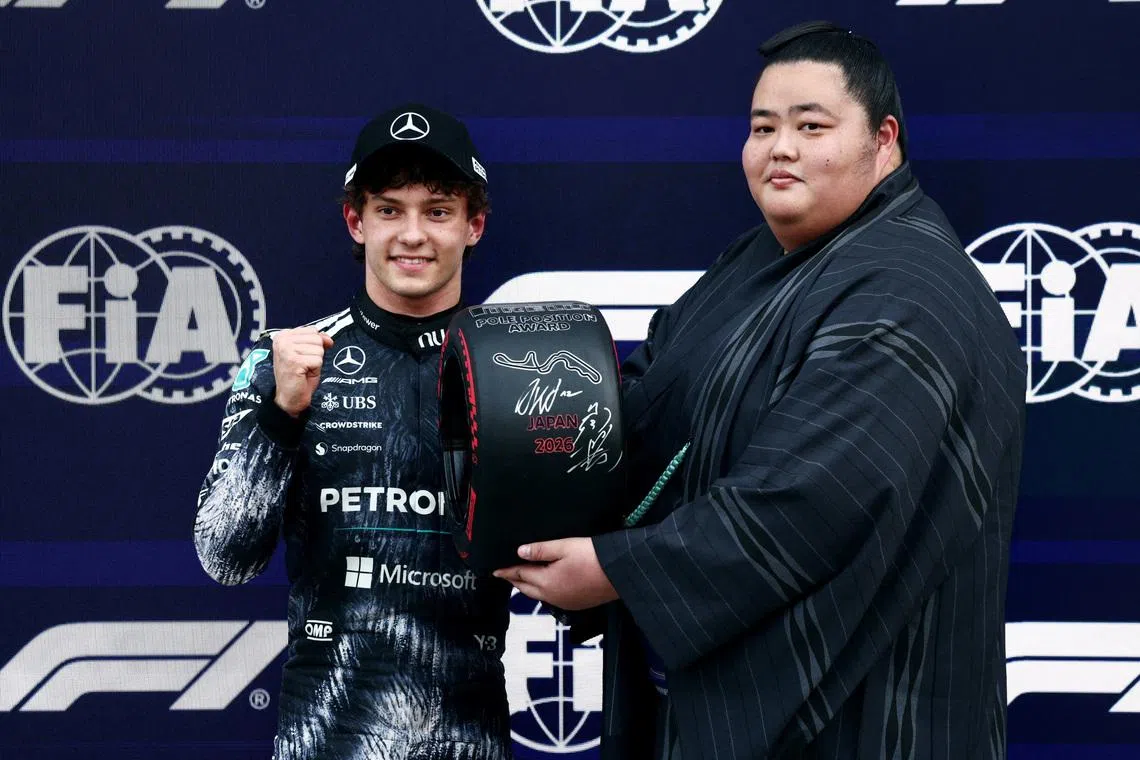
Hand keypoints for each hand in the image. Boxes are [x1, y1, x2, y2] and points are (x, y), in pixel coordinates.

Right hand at [271, 327, 333, 416]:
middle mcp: (282, 340)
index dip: (315, 345)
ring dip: (316, 362)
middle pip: (316, 339)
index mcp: (283, 335)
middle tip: (304, 365)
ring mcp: (287, 350)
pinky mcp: (294, 361)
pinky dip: (315, 370)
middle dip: (315, 354)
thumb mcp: (307, 353)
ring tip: (304, 370)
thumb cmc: (298, 377)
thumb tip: (328, 339)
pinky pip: (318, 360)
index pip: (312, 330)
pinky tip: (304, 374)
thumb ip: (316, 341)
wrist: (290, 397)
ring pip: (319, 349)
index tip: (305, 356)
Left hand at [493, 537, 618, 610]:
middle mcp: (553, 596)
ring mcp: (565, 602)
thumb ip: (540, 550)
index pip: (520, 574)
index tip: (495, 570)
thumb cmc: (593, 556)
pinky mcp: (577, 604)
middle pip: (527, 589)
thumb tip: (520, 552)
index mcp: (547, 582)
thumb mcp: (565, 546)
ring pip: (539, 595)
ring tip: (523, 578)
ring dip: (529, 587)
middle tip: (506, 574)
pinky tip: (547, 584)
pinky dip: (543, 591)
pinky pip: (552, 599)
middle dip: (515, 581)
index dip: (507, 571)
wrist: (621, 573)